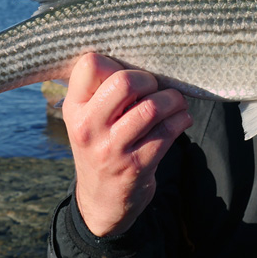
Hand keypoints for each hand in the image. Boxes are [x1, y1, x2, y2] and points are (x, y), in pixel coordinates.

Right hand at [63, 53, 191, 236]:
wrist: (100, 202)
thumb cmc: (101, 146)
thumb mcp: (88, 119)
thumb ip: (103, 90)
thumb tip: (145, 55)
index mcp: (74, 108)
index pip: (90, 64)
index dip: (116, 63)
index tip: (128, 75)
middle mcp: (88, 127)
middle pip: (125, 82)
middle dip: (150, 80)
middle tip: (156, 88)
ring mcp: (112, 149)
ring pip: (152, 108)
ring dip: (173, 101)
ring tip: (176, 103)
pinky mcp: (136, 166)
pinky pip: (168, 132)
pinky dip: (182, 120)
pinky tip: (181, 119)